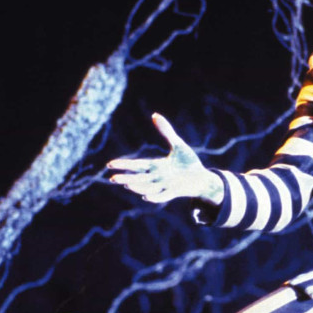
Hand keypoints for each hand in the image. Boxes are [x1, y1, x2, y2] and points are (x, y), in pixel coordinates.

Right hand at [107, 113, 223, 205]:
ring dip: (138, 187)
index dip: (124, 164)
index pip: (137, 165)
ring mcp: (167, 185)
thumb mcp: (177, 145)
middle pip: (139, 178)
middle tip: (112, 179)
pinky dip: (155, 197)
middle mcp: (159, 177)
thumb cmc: (189, 162)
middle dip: (126, 178)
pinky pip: (163, 196)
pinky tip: (146, 197)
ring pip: (149, 187)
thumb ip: (166, 131)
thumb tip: (154, 115)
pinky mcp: (176, 192)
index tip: (110, 164)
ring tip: (127, 185)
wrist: (203, 178)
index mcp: (157, 166)